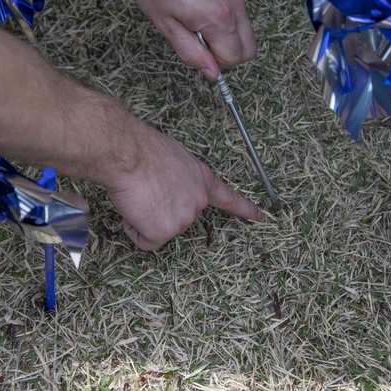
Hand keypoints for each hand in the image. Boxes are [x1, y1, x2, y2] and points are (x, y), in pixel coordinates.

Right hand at [102, 128, 263, 249]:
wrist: (128, 154)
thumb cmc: (143, 149)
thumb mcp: (174, 157)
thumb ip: (179, 177)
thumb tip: (165, 185)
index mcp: (202, 179)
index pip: (229, 198)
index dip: (246, 209)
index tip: (261, 218)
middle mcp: (198, 201)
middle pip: (178, 218)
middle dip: (159, 210)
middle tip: (146, 190)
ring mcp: (183, 219)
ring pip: (158, 230)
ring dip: (143, 217)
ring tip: (138, 194)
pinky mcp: (164, 231)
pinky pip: (145, 241)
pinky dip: (135, 230)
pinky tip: (134, 209)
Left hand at [129, 0, 255, 79]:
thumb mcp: (165, 24)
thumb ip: (190, 52)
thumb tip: (211, 72)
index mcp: (218, 19)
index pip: (233, 58)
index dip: (214, 63)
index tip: (196, 52)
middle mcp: (234, 6)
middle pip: (249, 49)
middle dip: (227, 54)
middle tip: (199, 44)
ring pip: (246, 31)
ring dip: (227, 38)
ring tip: (196, 24)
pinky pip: (239, 14)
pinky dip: (226, 22)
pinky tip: (200, 10)